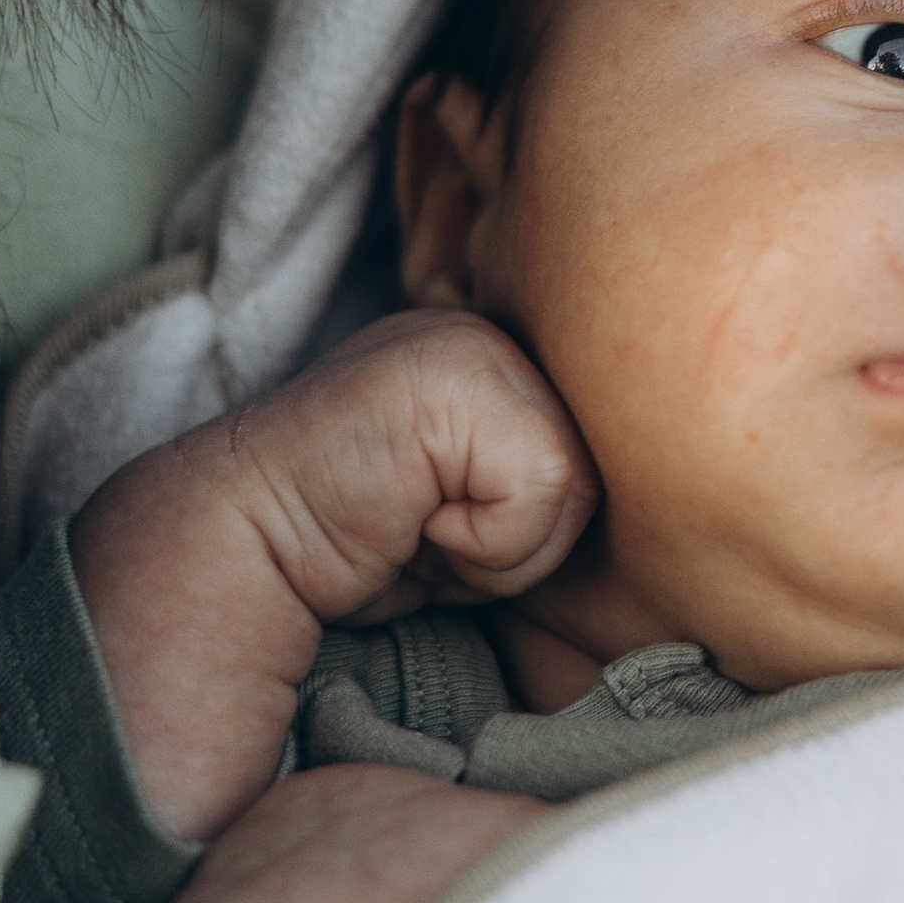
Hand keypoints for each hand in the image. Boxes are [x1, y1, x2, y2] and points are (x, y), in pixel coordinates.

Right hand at [73, 308, 597, 840]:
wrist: (234, 570)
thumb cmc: (357, 564)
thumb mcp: (478, 518)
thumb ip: (544, 488)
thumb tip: (669, 515)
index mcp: (499, 358)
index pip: (612, 446)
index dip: (543, 527)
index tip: (450, 539)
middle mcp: (490, 332)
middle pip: (605, 468)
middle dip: (525, 538)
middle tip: (428, 539)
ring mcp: (469, 343)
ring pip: (580, 481)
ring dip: (502, 545)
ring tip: (415, 534)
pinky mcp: (448, 377)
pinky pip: (540, 486)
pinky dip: (482, 543)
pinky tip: (405, 532)